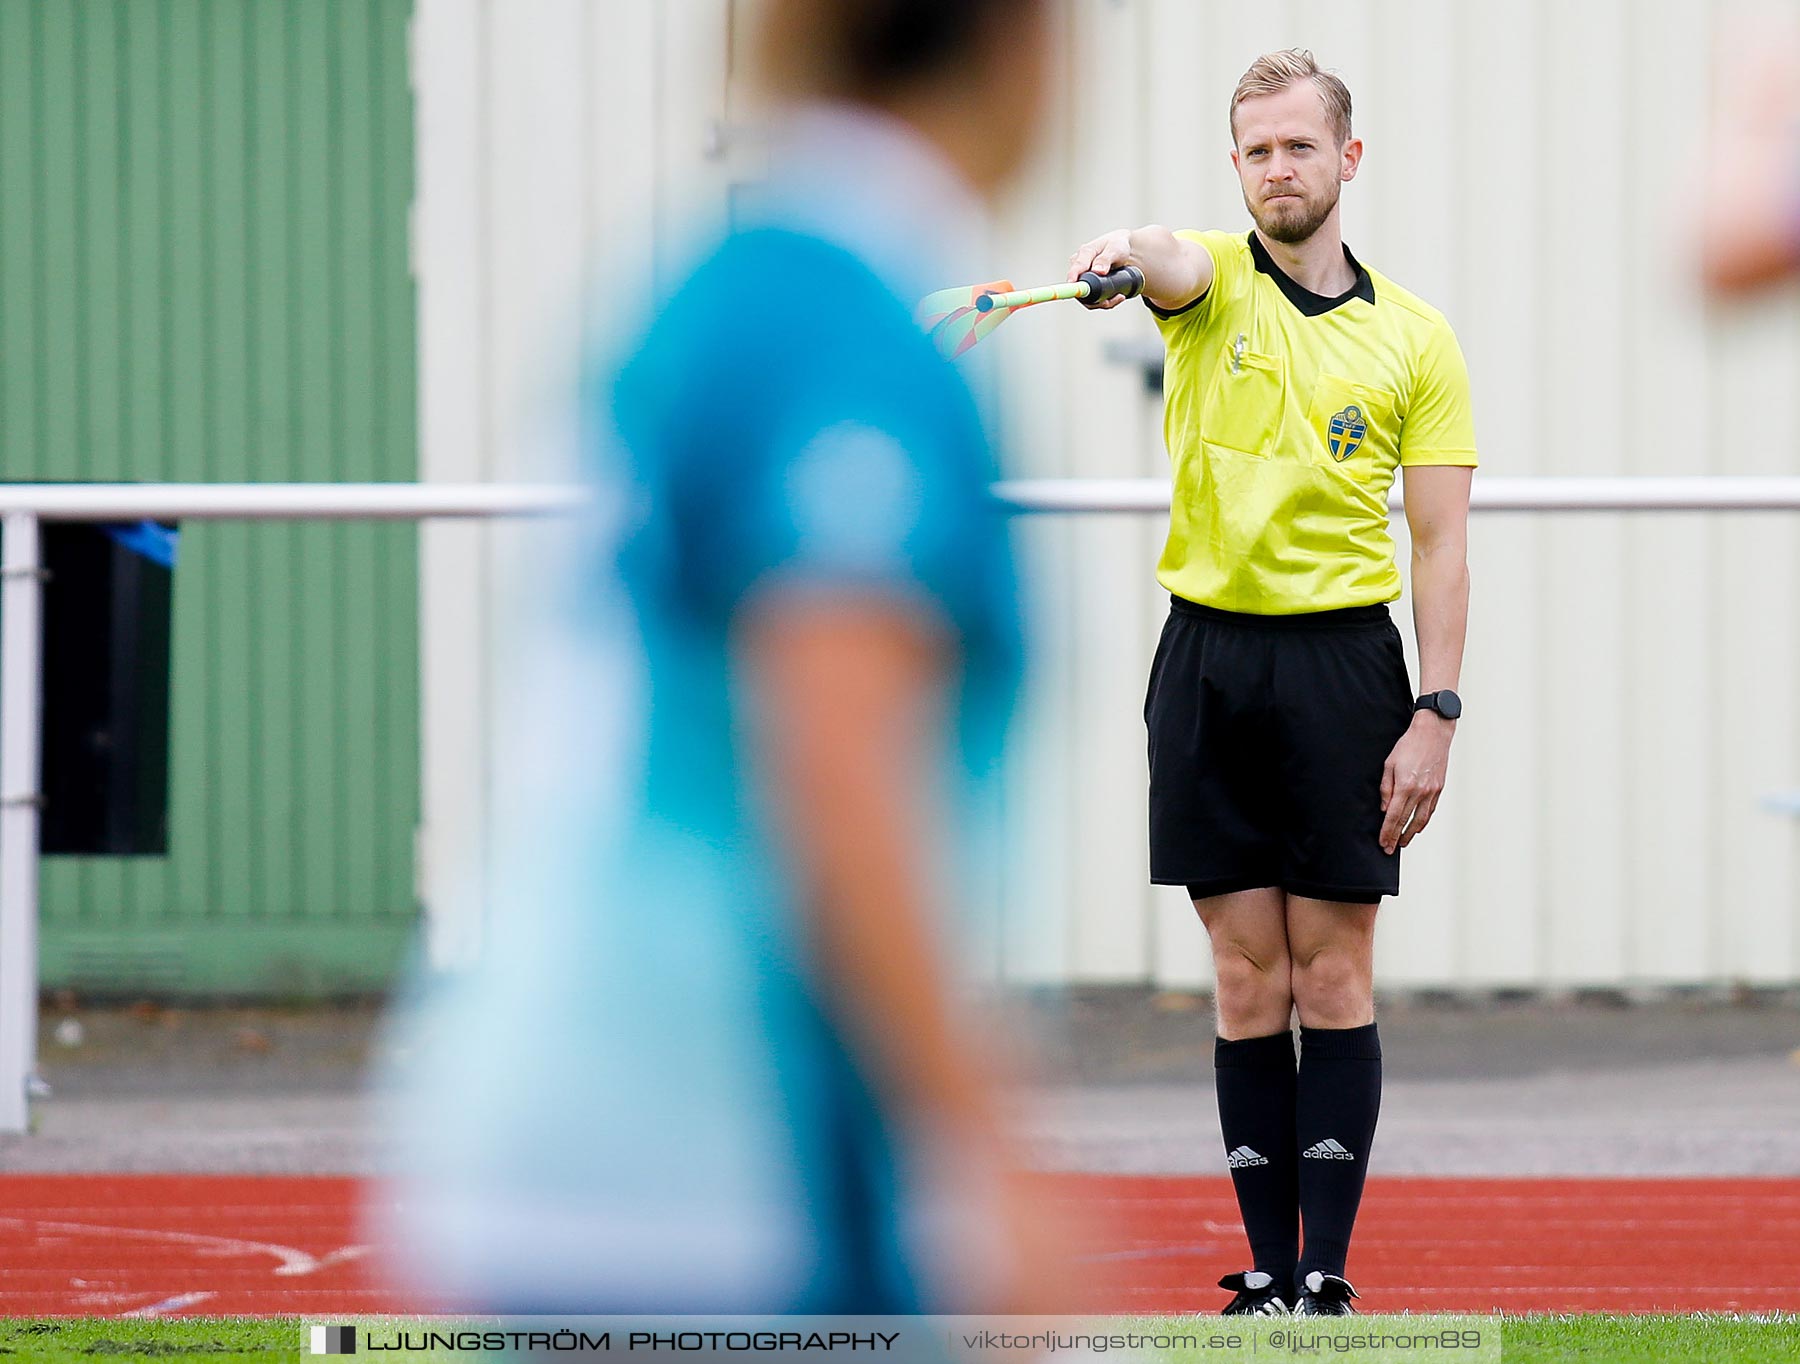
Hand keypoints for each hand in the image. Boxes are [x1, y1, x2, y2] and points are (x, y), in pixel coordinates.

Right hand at [1068, 228, 1134, 308]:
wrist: (1124, 250)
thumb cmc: (1118, 245)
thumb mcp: (1115, 249)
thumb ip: (1106, 259)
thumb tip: (1097, 271)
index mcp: (1084, 253)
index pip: (1076, 268)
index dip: (1073, 278)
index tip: (1074, 285)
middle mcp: (1080, 267)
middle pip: (1079, 287)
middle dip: (1095, 296)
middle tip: (1114, 297)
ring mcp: (1084, 279)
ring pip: (1086, 298)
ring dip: (1103, 302)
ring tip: (1119, 296)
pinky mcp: (1090, 287)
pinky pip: (1093, 300)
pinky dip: (1106, 302)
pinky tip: (1118, 296)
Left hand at [1379, 713, 1453, 853]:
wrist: (1433, 734)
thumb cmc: (1408, 745)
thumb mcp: (1389, 764)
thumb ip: (1386, 788)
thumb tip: (1385, 808)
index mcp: (1405, 785)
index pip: (1393, 816)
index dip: (1387, 831)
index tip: (1383, 842)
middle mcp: (1420, 791)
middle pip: (1406, 821)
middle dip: (1396, 837)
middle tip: (1390, 849)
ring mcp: (1432, 791)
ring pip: (1421, 819)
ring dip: (1411, 833)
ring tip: (1402, 842)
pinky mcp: (1439, 788)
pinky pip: (1430, 810)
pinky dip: (1423, 821)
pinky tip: (1417, 827)